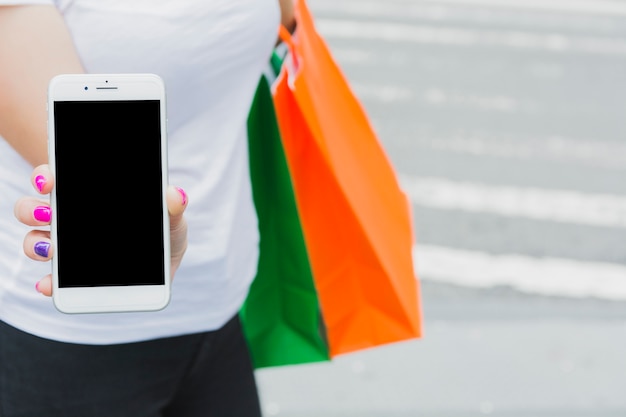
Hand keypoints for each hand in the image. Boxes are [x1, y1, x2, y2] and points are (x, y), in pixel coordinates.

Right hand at [13, 164, 188, 296]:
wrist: (168, 259)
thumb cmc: (165, 228)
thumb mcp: (172, 216)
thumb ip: (173, 205)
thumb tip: (175, 194)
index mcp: (88, 196)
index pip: (55, 179)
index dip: (45, 177)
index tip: (50, 181)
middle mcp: (69, 219)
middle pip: (33, 209)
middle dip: (32, 210)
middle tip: (49, 215)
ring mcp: (66, 248)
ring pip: (35, 240)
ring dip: (36, 244)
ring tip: (52, 250)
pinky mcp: (73, 277)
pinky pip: (51, 279)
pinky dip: (48, 281)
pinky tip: (50, 284)